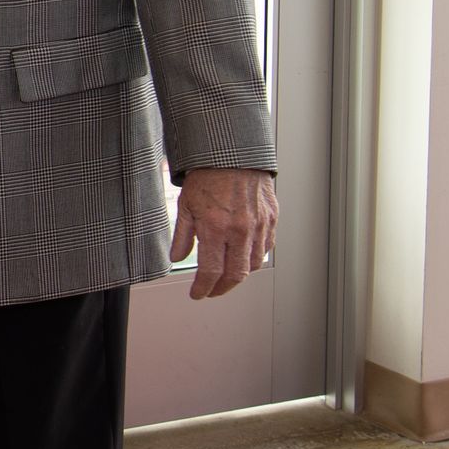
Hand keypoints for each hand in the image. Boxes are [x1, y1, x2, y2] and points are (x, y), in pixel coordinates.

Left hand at [171, 167, 278, 298]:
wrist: (234, 155)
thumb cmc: (208, 176)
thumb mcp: (186, 204)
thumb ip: (183, 235)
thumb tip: (177, 258)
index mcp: (215, 227)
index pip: (211, 271)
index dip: (203, 288)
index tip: (197, 293)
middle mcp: (240, 230)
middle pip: (235, 275)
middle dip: (221, 289)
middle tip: (211, 291)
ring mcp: (258, 226)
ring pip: (253, 265)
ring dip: (239, 276)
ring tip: (226, 277)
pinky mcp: (271, 220)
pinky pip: (265, 249)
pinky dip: (254, 259)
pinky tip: (243, 258)